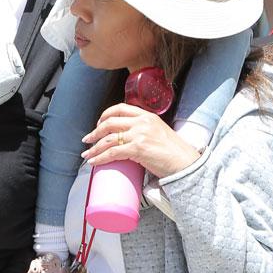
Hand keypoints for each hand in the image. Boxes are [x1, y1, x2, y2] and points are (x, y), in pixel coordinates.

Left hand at [81, 104, 199, 179]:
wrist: (186, 163)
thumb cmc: (174, 152)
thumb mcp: (159, 132)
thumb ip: (145, 130)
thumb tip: (128, 138)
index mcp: (147, 115)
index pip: (120, 108)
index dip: (105, 115)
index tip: (98, 124)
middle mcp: (142, 122)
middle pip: (110, 122)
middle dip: (95, 131)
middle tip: (88, 140)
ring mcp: (139, 134)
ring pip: (108, 138)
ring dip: (94, 147)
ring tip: (87, 154)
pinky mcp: (137, 148)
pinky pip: (112, 152)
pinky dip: (100, 157)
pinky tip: (94, 161)